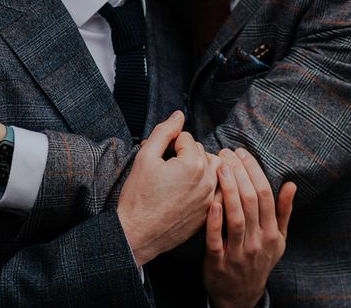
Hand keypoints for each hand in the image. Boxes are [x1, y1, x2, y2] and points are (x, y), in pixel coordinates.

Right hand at [117, 111, 219, 265]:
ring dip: (197, 167)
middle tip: (164, 167)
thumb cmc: (138, 196)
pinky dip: (204, 185)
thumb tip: (179, 115)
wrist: (137, 234)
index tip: (158, 157)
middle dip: (184, 153)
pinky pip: (214, 190)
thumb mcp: (145, 157)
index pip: (186, 138)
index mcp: (193, 164)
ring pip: (211, 169)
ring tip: (177, 176)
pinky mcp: (208, 213)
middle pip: (201, 151)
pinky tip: (186, 192)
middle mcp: (207, 181)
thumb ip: (164, 131)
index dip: (169, 143)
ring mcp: (210, 199)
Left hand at [203, 148, 295, 307]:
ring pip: (236, 217)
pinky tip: (211, 201)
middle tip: (226, 152)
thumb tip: (291, 184)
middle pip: (250, 201)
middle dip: (239, 172)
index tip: (241, 152)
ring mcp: (238, 253)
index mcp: (271, 232)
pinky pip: (216, 240)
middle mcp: (257, 241)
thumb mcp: (278, 240)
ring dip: (228, 189)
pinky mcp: (218, 263)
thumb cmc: (259, 260)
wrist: (240, 298)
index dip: (254, 170)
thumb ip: (284, 212)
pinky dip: (214, 221)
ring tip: (218, 166)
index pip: (265, 195)